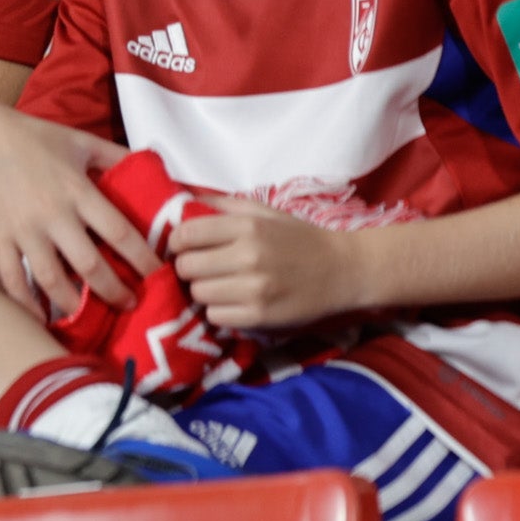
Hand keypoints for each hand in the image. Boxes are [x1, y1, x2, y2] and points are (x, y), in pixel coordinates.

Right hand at [0, 106, 152, 324]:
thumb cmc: (36, 137)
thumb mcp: (81, 140)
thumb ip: (116, 156)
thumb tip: (153, 166)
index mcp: (78, 190)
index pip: (119, 233)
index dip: (142, 259)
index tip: (157, 275)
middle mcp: (53, 214)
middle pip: (90, 265)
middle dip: (114, 291)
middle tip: (130, 304)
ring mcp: (24, 229)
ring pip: (52, 280)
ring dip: (73, 304)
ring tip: (89, 315)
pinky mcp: (0, 238)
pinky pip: (13, 279)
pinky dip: (26, 304)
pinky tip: (41, 319)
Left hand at [169, 195, 366, 333]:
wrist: (342, 270)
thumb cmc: (299, 238)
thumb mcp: (264, 211)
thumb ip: (224, 205)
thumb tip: (183, 203)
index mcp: (247, 225)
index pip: (187, 233)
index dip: (177, 241)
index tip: (183, 245)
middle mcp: (248, 256)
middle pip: (187, 267)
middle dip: (190, 267)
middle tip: (204, 267)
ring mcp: (254, 289)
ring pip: (199, 294)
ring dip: (204, 290)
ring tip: (221, 284)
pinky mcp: (260, 317)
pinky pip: (215, 316)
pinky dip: (219, 310)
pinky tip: (234, 301)